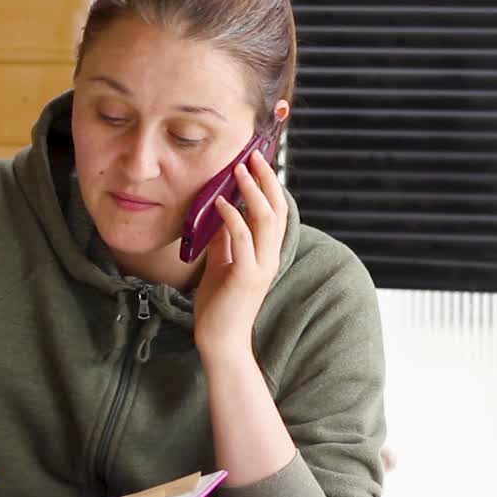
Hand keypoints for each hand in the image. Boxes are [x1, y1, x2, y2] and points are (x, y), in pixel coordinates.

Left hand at [193, 151, 287, 356]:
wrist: (221, 340)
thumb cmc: (219, 305)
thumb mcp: (222, 264)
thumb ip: (225, 241)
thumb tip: (220, 215)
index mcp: (266, 254)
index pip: (276, 212)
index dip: (270, 186)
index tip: (258, 162)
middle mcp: (269, 257)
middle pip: (276, 209)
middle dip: (265, 179)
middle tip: (253, 155)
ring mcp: (260, 267)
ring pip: (264, 219)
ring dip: (251, 191)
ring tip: (238, 171)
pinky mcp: (245, 276)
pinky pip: (241, 239)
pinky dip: (232, 216)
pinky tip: (219, 202)